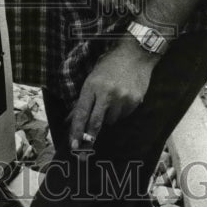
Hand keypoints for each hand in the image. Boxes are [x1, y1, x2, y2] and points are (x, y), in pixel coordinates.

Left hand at [69, 36, 159, 152]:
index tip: (73, 146)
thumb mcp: (91, 78)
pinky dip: (120, 112)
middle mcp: (106, 94)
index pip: (81, 114)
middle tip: (83, 152)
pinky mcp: (135, 102)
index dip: (76, 132)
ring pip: (111, 121)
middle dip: (88, 139)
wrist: (135, 54)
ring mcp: (122, 99)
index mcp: (92, 86)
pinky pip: (124, 116)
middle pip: (95, 123)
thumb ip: (82, 99)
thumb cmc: (109, 65)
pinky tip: (122, 99)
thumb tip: (71, 119)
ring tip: (111, 102)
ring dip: (108, 118)